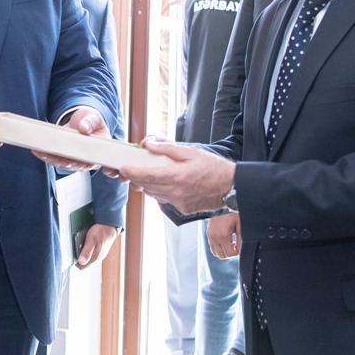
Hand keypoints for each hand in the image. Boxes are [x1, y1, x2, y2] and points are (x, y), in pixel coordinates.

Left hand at [31, 106, 108, 171]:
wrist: (83, 121)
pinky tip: (37, 150)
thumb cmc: (92, 121)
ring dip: (50, 158)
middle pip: (74, 164)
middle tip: (50, 153)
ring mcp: (75, 160)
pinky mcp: (64, 157)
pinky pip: (55, 159)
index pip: (94, 161)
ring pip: (62, 163)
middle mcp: (87, 159)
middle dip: (60, 160)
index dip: (86, 164)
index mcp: (99, 151)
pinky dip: (45, 155)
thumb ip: (91, 122)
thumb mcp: (94, 118)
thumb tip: (84, 128)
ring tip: (39, 151)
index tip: (74, 162)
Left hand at [74, 223, 118, 267]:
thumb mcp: (91, 240)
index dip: (75, 263)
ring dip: (82, 251)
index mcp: (95, 258)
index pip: (82, 267)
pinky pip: (91, 251)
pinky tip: (86, 241)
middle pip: (84, 262)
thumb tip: (81, 262)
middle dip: (78, 256)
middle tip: (75, 247)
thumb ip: (86, 251)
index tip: (71, 255)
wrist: (110, 225)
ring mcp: (99, 254)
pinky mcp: (100, 250)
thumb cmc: (101, 232)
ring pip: (88, 257)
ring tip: (81, 243)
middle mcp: (97, 258)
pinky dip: (87, 248)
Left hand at [118, 138, 234, 215]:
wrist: (231, 187)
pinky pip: (164, 200)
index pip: (147, 175)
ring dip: (146, 185)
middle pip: (147, 186)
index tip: (123, 168)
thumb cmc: (214, 168)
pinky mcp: (182, 209)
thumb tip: (149, 144)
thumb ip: (168, 149)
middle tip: (129, 170)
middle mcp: (176, 192)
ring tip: (145, 175)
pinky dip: (159, 192)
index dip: (132, 172)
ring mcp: (179, 202)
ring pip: (154, 194)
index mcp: (178, 176)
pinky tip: (163, 184)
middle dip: (135, 178)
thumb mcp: (191, 152)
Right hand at [207, 212, 240, 259]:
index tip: (239, 245)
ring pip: (216, 253)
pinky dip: (218, 248)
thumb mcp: (240, 225)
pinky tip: (224, 241)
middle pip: (223, 255)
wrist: (222, 205)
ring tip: (230, 243)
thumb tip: (241, 250)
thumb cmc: (232, 214)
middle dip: (230, 252)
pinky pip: (212, 248)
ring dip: (224, 251)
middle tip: (235, 245)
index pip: (230, 253)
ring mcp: (209, 236)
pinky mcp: (208, 235)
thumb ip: (241, 239)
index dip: (237, 252)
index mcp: (223, 235)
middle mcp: (214, 237)